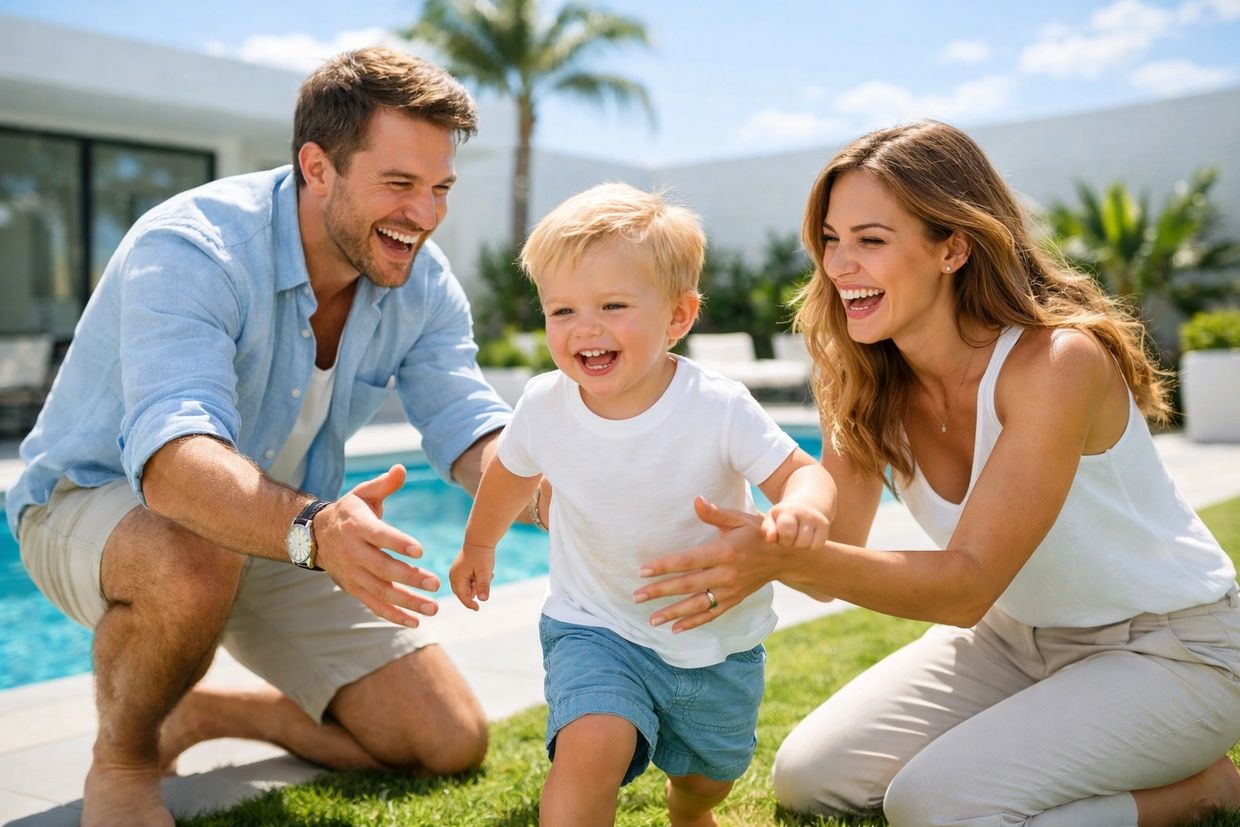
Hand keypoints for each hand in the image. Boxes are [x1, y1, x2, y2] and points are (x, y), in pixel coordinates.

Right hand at [311, 465, 441, 627]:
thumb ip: (384, 484)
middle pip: (382, 568)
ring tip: (432, 606)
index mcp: (357, 526)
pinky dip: (393, 615)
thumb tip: (401, 469)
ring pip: (380, 591)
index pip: (379, 536)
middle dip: (409, 577)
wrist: (315, 536)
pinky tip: (415, 620)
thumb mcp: (363, 493)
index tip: (420, 550)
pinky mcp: (353, 588)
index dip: (398, 543)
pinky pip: (373, 605)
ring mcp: (353, 574)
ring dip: (406, 601)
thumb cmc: (349, 512)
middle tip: (434, 584)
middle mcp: (353, 552)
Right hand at [449, 543, 495, 610]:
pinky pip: (471, 581)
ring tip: (487, 573)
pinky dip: (478, 579)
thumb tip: (483, 600)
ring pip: (469, 587)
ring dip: (479, 584)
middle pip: (465, 593)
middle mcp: (454, 577)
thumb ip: (483, 586)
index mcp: (456, 578)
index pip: (462, 597)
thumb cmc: (482, 555)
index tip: (478, 609)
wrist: (480, 539)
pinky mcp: (462, 571)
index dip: (470, 604)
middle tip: (486, 578)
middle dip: (477, 589)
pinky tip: (485, 571)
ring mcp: (457, 574)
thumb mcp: (485, 571)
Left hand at [633, 496, 779, 632]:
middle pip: (688, 585)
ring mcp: (730, 590)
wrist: (785, 556)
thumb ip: (715, 513)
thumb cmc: (757, 533)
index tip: (643, 571)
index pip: (688, 561)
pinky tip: (675, 629)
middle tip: (637, 596)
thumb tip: (696, 500)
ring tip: (652, 620)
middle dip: (661, 591)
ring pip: (698, 605)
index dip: (665, 566)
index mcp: (724, 552)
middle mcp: (726, 574)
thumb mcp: (738, 518)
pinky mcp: (734, 600)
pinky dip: (694, 623)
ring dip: (673, 613)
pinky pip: (712, 614)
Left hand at [762, 501, 830, 548]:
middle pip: (800, 542)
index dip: (781, 540)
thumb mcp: (771, 521)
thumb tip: (770, 537)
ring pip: (809, 545)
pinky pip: (818, 545)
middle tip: (788, 539)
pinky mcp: (825, 524)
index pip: (787, 531)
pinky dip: (811, 547)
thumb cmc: (782, 518)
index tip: (779, 537)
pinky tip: (806, 540)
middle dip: (791, 545)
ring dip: (800, 547)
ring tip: (796, 539)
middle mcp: (803, 512)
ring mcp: (815, 518)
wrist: (803, 505)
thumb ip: (767, 529)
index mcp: (787, 511)